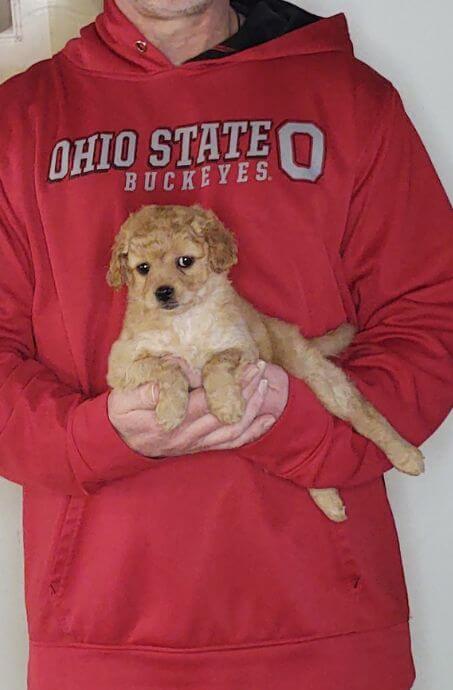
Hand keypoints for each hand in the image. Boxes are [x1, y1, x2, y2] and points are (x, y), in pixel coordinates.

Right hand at [107, 361, 285, 457]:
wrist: (117, 444)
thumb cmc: (121, 415)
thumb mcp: (123, 400)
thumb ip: (145, 391)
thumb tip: (169, 382)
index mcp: (171, 422)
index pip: (207, 402)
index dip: (230, 386)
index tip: (245, 365)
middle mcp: (188, 437)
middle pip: (225, 414)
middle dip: (246, 391)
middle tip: (260, 368)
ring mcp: (196, 445)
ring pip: (233, 429)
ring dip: (253, 407)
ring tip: (265, 384)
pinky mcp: (200, 448)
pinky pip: (231, 443)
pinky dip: (252, 431)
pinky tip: (268, 418)